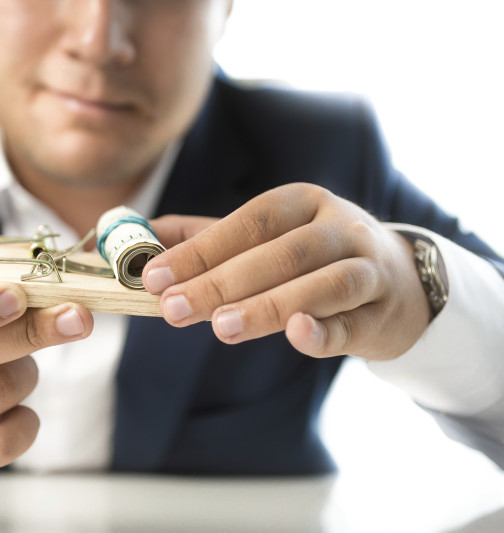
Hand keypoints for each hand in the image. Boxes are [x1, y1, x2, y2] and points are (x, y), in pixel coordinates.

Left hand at [142, 183, 429, 360]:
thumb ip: (205, 237)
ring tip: (221, 327)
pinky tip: (297, 334)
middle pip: (278, 253)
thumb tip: (140, 238)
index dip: (200, 250)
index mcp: (300, 203)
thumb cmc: (312, 256)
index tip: (154, 277)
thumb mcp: (265, 237)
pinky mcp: (380, 312)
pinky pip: (352, 322)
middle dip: (220, 282)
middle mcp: (337, 227)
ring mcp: (366, 268)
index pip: (246, 223)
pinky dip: (325, 329)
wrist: (399, 281)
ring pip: (319, 284)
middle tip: (174, 308)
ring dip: (267, 306)